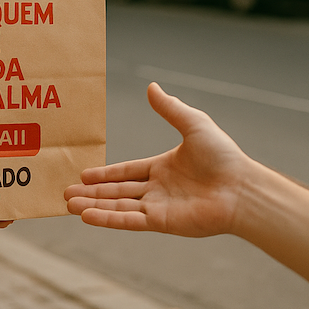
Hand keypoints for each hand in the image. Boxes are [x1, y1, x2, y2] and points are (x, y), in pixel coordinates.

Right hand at [64, 83, 249, 237]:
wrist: (243, 188)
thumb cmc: (224, 156)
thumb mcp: (193, 124)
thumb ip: (170, 108)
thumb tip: (151, 86)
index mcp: (163, 168)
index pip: (127, 171)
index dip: (105, 174)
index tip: (83, 175)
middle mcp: (158, 190)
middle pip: (117, 191)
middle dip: (91, 193)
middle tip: (66, 193)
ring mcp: (159, 207)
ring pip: (118, 206)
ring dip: (93, 205)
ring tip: (68, 204)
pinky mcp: (162, 222)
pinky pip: (129, 220)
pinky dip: (107, 219)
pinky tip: (87, 217)